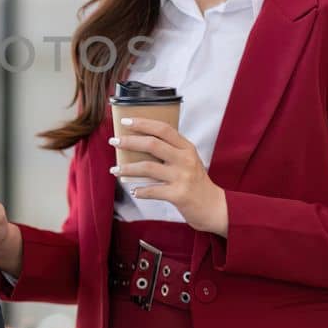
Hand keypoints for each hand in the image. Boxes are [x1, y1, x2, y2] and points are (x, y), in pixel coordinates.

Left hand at [112, 116, 229, 234]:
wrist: (213, 206)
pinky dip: (140, 191)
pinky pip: (153, 191)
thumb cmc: (195, 181)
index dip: (143, 123)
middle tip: (113, 141)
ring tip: (114, 169)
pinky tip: (133, 191)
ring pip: (148, 168)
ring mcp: (182, 177)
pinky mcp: (179, 195)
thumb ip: (170, 150)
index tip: (125, 121)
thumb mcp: (188, 160)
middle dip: (129, 141)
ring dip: (127, 168)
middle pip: (152, 144)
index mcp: (187, 147)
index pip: (163, 129)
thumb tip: (139, 143)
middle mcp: (185, 159)